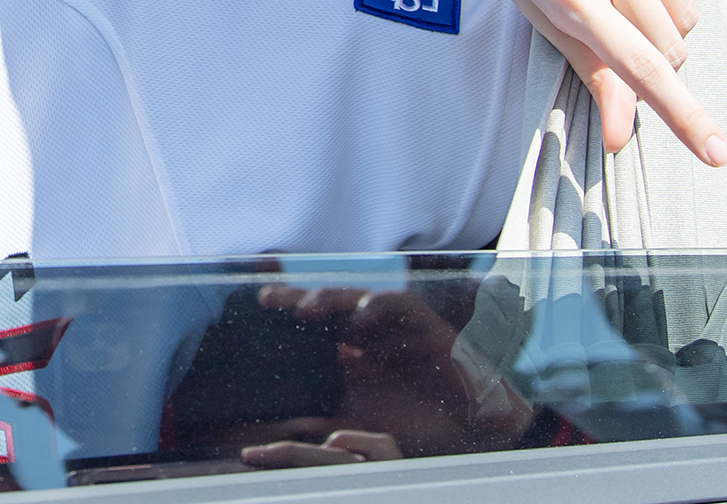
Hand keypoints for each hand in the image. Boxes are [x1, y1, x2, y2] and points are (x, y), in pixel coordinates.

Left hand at [239, 285, 530, 467]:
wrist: (468, 427)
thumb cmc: (414, 422)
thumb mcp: (358, 419)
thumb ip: (323, 416)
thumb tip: (278, 425)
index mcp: (350, 350)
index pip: (313, 324)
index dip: (287, 311)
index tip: (258, 305)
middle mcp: (368, 333)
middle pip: (328, 305)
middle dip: (298, 298)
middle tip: (270, 299)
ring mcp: (395, 327)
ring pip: (357, 299)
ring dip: (331, 300)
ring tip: (306, 308)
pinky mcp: (423, 325)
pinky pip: (399, 306)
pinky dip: (378, 307)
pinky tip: (361, 315)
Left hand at [448, 0, 723, 163]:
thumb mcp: (533, 7)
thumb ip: (586, 67)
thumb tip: (621, 134)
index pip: (642, 68)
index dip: (684, 116)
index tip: (717, 153)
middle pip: (671, 42)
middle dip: (653, 52)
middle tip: (615, 25)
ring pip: (686, 6)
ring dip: (664, 13)